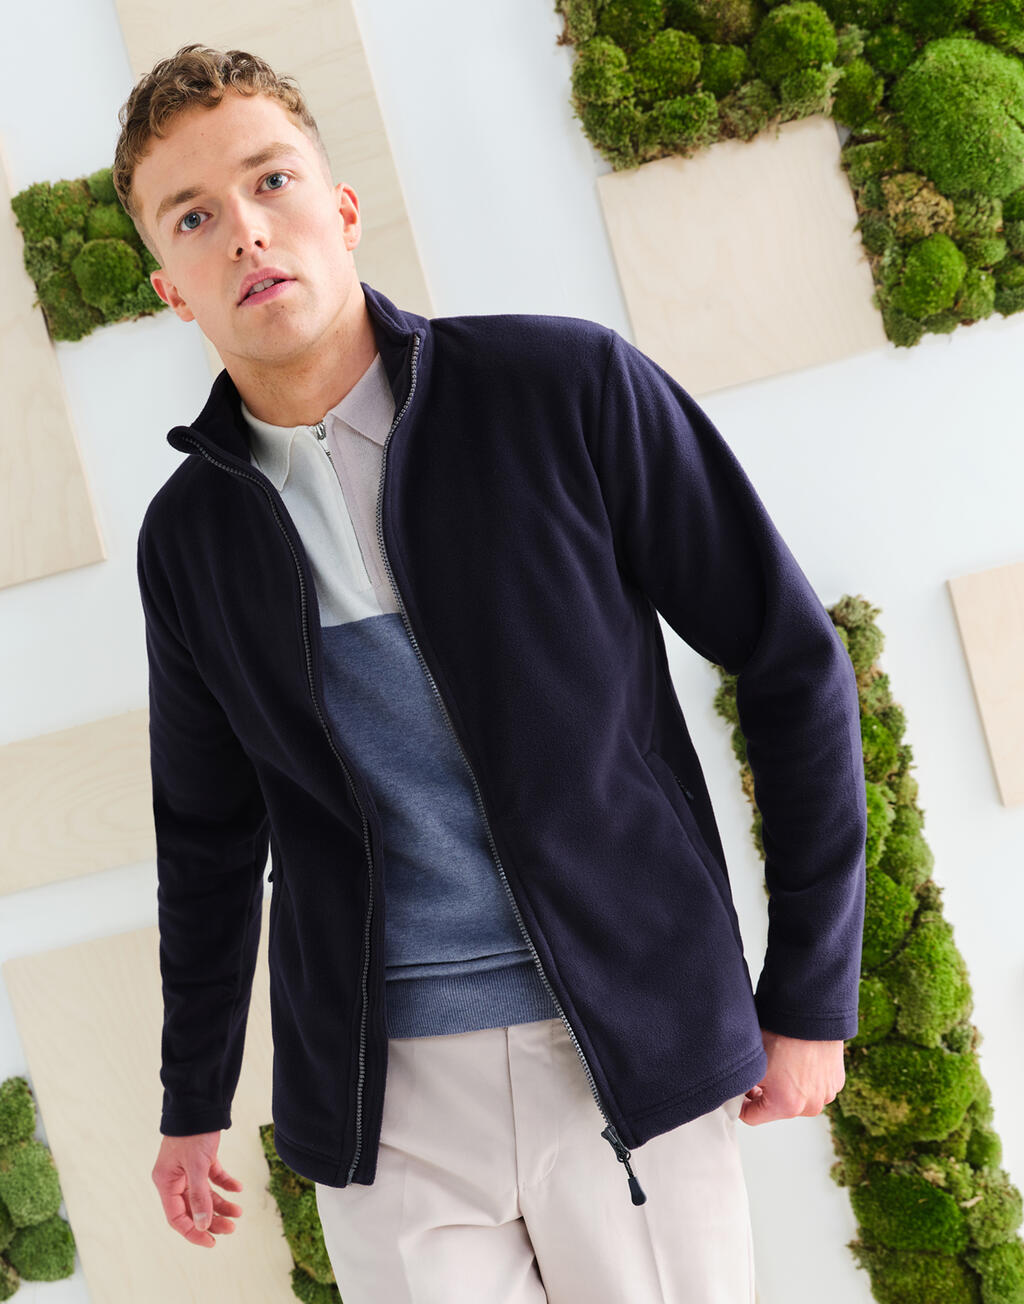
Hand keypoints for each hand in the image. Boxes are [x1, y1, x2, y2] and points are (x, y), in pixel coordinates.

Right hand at [152, 1131, 243, 1246]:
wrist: (200, 1103)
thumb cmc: (193, 1134)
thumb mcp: (197, 1166)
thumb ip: (199, 1196)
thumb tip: (202, 1224)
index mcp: (166, 1182)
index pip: (177, 1217)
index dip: (193, 1232)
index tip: (211, 1242)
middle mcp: (174, 1178)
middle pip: (192, 1208)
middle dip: (212, 1219)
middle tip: (232, 1228)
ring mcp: (188, 1169)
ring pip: (204, 1195)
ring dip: (221, 1204)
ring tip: (239, 1211)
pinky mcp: (201, 1159)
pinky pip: (213, 1178)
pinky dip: (225, 1183)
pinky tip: (238, 1188)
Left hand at [738, 1028, 844, 1125]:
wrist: (810, 1011)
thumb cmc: (781, 1033)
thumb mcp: (751, 1064)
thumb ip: (742, 1087)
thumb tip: (738, 1093)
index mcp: (786, 1106)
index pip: (751, 1117)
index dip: (741, 1103)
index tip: (739, 1092)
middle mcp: (810, 1106)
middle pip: (777, 1108)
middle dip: (766, 1094)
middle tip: (760, 1072)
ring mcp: (827, 1094)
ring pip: (798, 1098)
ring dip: (788, 1087)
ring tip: (782, 1062)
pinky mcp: (837, 1081)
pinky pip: (816, 1086)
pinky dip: (806, 1078)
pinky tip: (799, 1059)